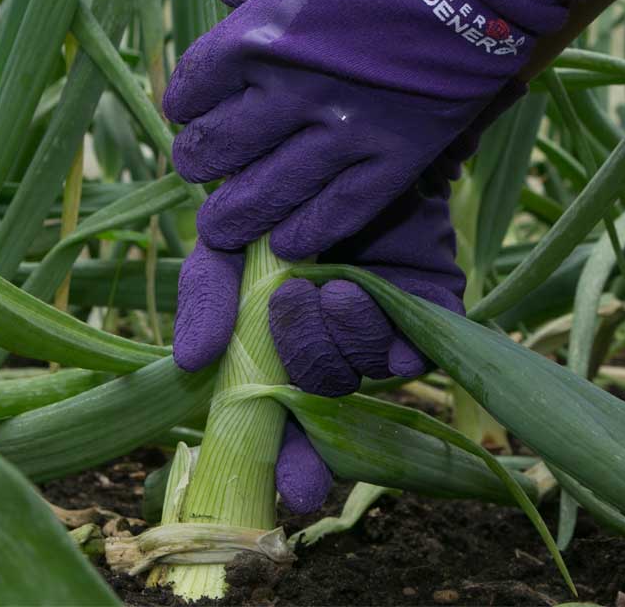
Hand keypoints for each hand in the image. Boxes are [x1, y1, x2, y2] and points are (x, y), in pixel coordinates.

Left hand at [164, 0, 624, 262]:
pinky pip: (343, 211)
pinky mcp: (403, 156)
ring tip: (224, 227)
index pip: (195, 86)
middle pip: (222, 148)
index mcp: (263, 28)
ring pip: (271, 194)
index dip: (186, 104)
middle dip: (201, 163)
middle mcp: (294, 90)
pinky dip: (308, 232)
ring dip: (237, 215)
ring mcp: (349, 130)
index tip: (190, 111)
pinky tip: (288, 244)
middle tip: (200, 170)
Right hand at [173, 184, 465, 512]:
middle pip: (329, 395)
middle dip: (305, 365)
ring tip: (329, 286)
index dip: (292, 461)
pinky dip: (390, 328)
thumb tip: (192, 360)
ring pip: (373, 370)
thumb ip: (207, 296)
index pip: (291, 422)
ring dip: (343, 339)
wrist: (338, 134)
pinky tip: (359, 290)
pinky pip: (421, 338)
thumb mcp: (226, 240)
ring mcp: (389, 324)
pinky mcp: (432, 298)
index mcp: (289, 344)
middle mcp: (341, 344)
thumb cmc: (274, 192)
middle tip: (286, 303)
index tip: (291, 490)